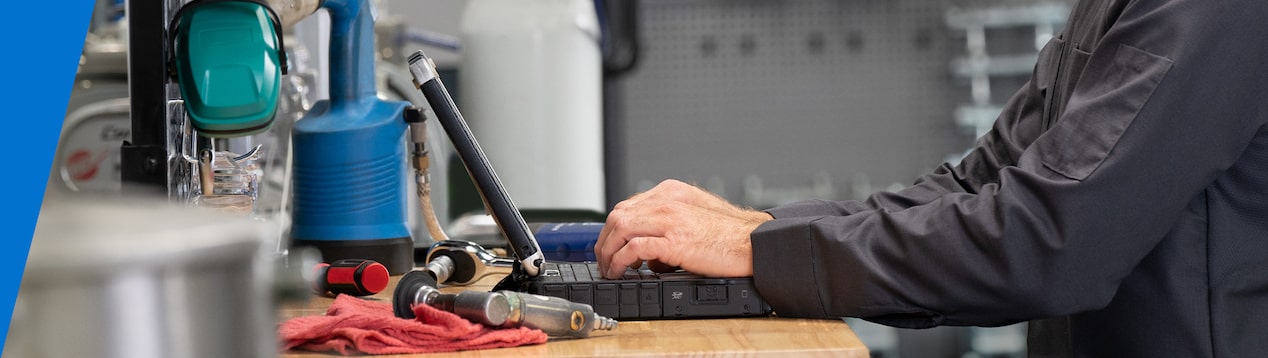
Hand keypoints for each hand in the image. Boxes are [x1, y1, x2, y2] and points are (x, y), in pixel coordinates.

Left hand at [595, 179, 772, 278]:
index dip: (612, 229)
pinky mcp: (674, 241)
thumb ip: (669, 228)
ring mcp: (670, 220)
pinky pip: (634, 248)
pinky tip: (622, 271)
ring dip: (608, 252)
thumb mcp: (694, 219)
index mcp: (671, 193)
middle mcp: (667, 202)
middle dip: (604, 241)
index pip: (627, 206)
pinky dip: (621, 261)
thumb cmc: (729, 235)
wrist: (753, 243)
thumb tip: (650, 257)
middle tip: (603, 261)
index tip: (608, 245)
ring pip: (620, 228)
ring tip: (609, 269)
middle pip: (618, 216)